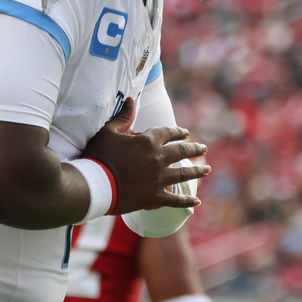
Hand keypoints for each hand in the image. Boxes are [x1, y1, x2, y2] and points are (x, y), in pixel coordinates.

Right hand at [81, 98, 210, 214]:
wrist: (94, 186)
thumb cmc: (99, 157)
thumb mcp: (109, 132)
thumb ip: (124, 117)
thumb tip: (131, 100)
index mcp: (148, 141)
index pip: (168, 133)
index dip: (178, 132)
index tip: (185, 133)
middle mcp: (158, 158)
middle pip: (182, 151)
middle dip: (194, 149)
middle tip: (203, 148)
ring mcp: (158, 179)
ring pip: (184, 173)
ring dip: (197, 171)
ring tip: (207, 169)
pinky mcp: (155, 197)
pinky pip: (175, 199)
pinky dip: (187, 201)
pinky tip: (197, 201)